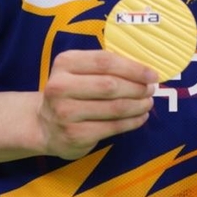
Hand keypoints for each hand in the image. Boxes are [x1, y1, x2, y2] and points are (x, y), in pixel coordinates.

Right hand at [37, 49, 157, 159]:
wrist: (44, 125)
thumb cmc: (71, 92)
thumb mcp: (79, 71)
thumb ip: (105, 67)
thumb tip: (145, 71)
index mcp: (65, 63)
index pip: (105, 61)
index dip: (133, 68)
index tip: (152, 74)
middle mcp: (60, 87)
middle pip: (111, 85)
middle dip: (138, 87)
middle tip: (152, 89)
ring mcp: (65, 113)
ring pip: (115, 107)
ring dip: (138, 105)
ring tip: (148, 103)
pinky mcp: (74, 135)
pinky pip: (113, 127)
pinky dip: (132, 122)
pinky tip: (140, 117)